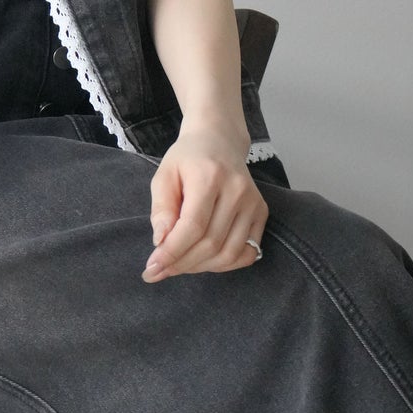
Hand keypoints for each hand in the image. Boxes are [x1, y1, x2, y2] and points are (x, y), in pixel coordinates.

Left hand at [142, 117, 268, 280]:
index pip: (193, 226)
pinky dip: (224, 265)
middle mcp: (237, 190)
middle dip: (181, 264)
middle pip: (211, 244)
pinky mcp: (262, 212)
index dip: (172, 252)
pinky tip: (204, 261)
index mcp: (210, 176)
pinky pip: (247, 253)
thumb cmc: (187, 159)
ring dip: (200, 268)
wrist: (219, 141)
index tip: (151, 269)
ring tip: (179, 265)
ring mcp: (253, 202)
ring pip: (229, 253)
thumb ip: (161, 209)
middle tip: (159, 271)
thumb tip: (161, 242)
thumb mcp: (164, 175)